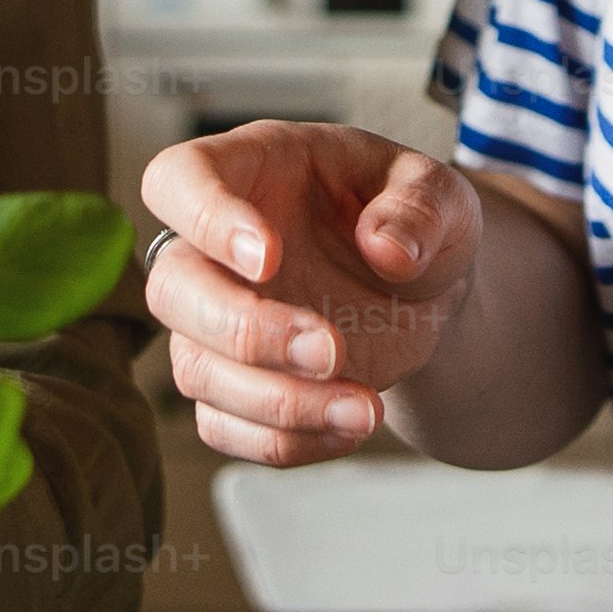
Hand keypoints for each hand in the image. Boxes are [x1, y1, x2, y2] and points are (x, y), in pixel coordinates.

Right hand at [140, 122, 479, 464]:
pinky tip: (348, 425)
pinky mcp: (235, 385)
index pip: (179, 179)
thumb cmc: (412, 219)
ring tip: (364, 407)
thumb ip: (420, 208)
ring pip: (196, 370)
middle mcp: (215, 249)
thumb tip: (386, 248)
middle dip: (245, 330)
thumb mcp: (440, 194)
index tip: (268, 255)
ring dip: (276, 401)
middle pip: (172, 288)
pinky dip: (283, 440)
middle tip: (330, 348)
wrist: (426, 290)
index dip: (205, 218)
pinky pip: (225, 427)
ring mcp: (216, 322)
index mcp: (251, 171)